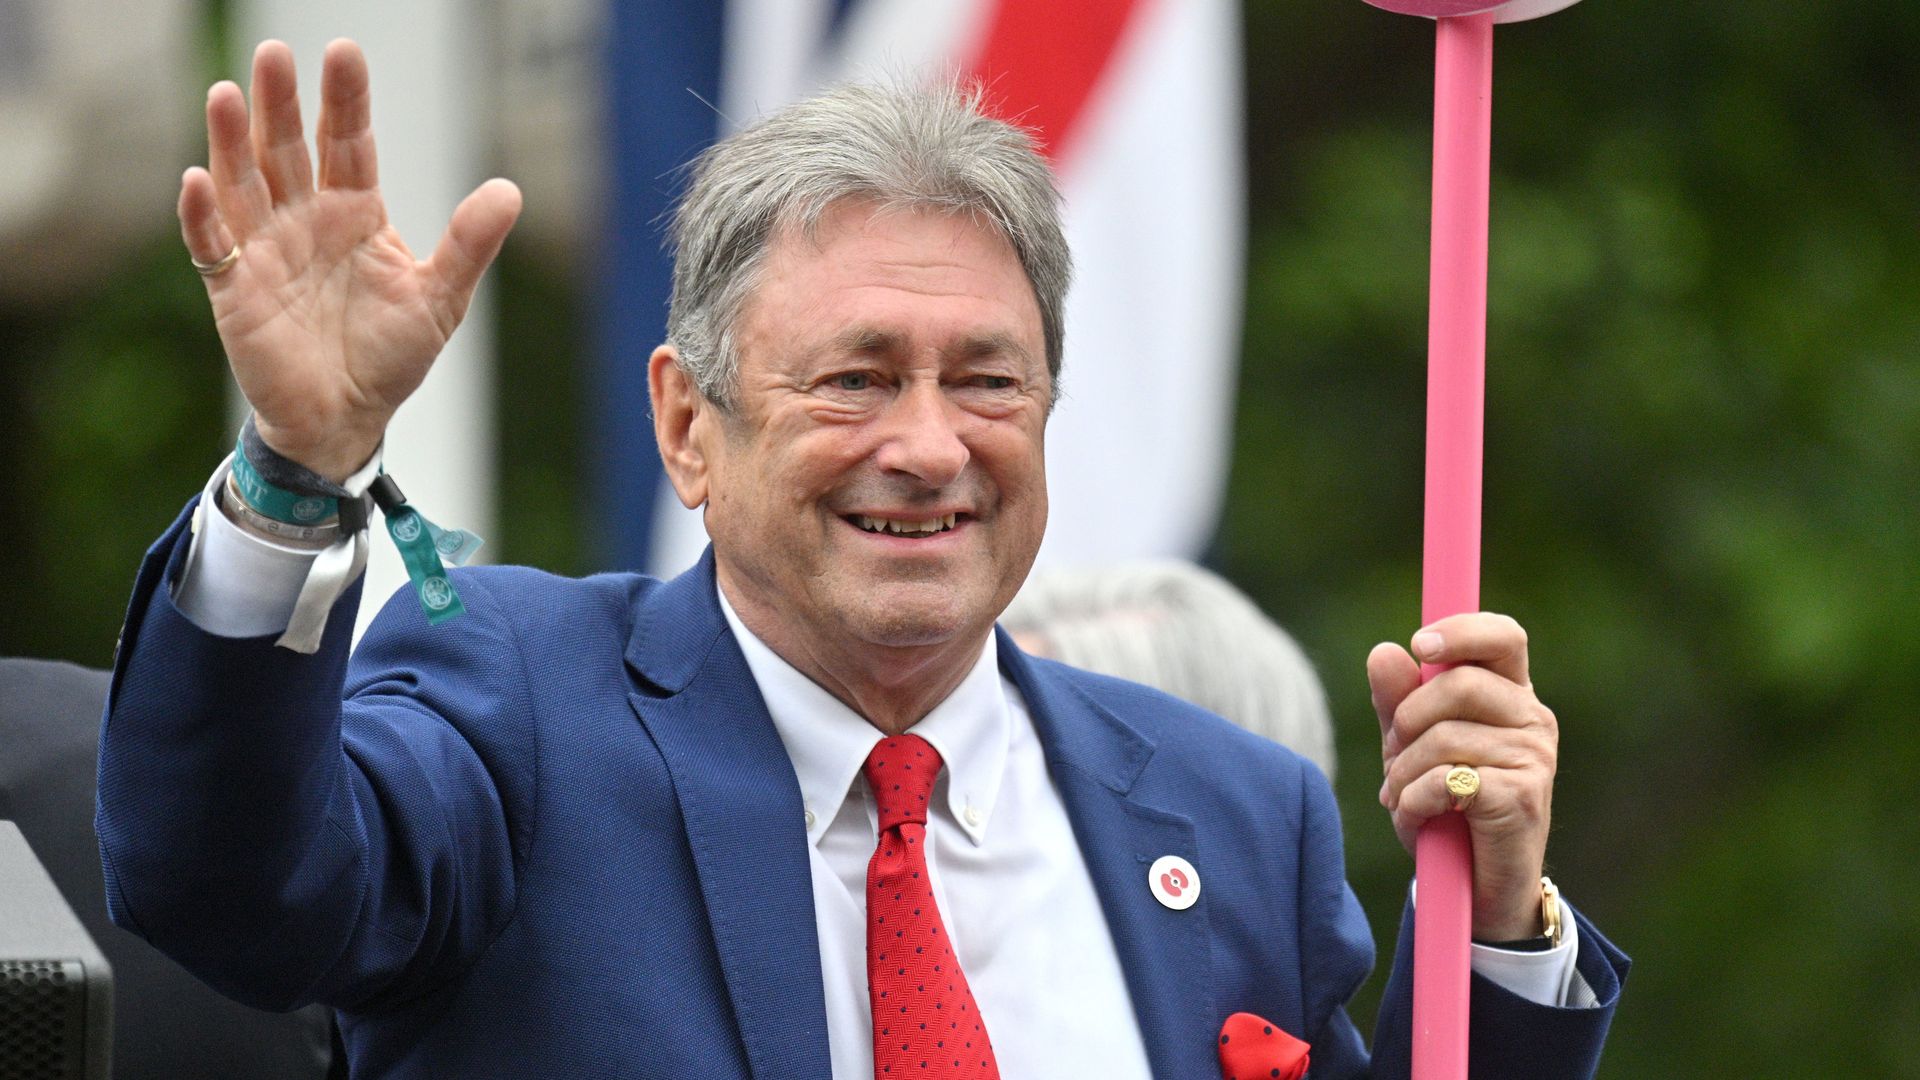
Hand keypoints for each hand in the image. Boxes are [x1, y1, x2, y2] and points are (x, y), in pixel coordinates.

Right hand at [178, 39, 521, 481]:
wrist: (348, 419)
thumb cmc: (391, 357)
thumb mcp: (441, 299)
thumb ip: (469, 244)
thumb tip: (510, 191)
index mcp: (356, 215)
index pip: (348, 144)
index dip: (345, 100)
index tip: (343, 51)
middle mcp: (305, 221)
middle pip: (289, 150)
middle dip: (282, 103)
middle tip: (275, 53)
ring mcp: (266, 250)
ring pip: (243, 183)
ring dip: (232, 141)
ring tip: (229, 94)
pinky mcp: (235, 288)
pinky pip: (213, 245)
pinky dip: (203, 215)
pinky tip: (198, 179)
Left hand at [1368, 612, 1556, 941]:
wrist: (1476, 889)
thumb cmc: (1446, 809)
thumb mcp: (1411, 749)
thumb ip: (1397, 700)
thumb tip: (1384, 651)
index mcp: (1510, 695)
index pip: (1503, 636)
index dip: (1461, 631)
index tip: (1420, 645)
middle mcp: (1532, 719)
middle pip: (1459, 683)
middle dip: (1407, 719)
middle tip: (1394, 756)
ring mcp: (1533, 758)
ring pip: (1443, 736)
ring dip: (1403, 772)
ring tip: (1402, 797)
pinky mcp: (1521, 797)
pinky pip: (1445, 779)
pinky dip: (1414, 800)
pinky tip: (1416, 817)